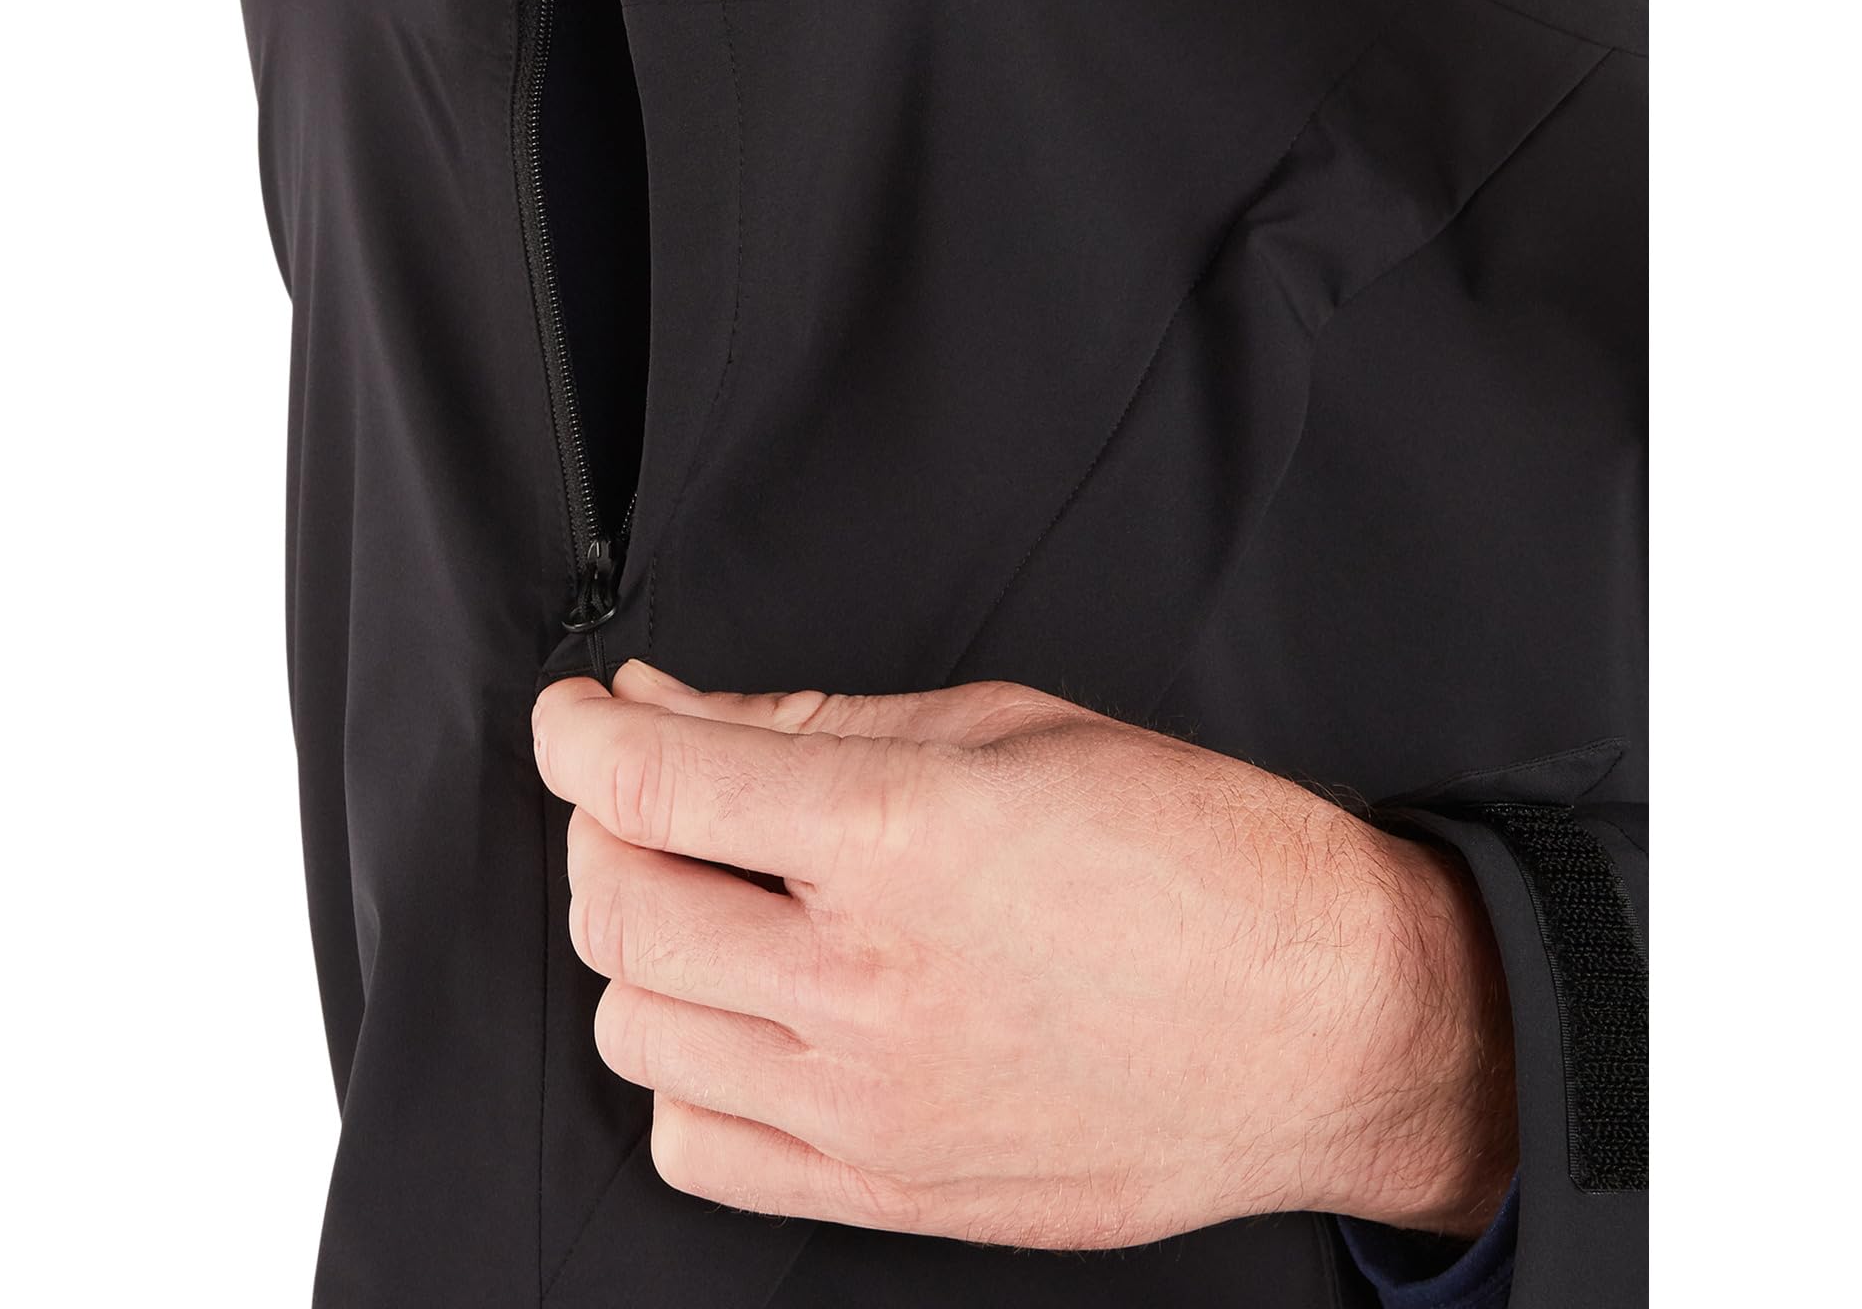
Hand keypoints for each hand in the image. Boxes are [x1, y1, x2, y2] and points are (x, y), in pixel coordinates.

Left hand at [530, 666, 1515, 1249]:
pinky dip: (687, 1075)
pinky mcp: (888, 1191)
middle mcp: (865, 985)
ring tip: (719, 903)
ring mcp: (869, 1107)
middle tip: (660, 796)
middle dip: (606, 827)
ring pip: (635, 1028)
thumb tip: (663, 709)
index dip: (579, 732)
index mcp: (901, 839)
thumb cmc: (1195, 856)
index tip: (578, 716)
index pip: (650, 784)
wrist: (1323, 1022)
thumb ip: (807, 723)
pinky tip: (750, 1018)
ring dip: (645, 948)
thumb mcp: (1004, 729)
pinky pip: (696, 1149)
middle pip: (616, 907)